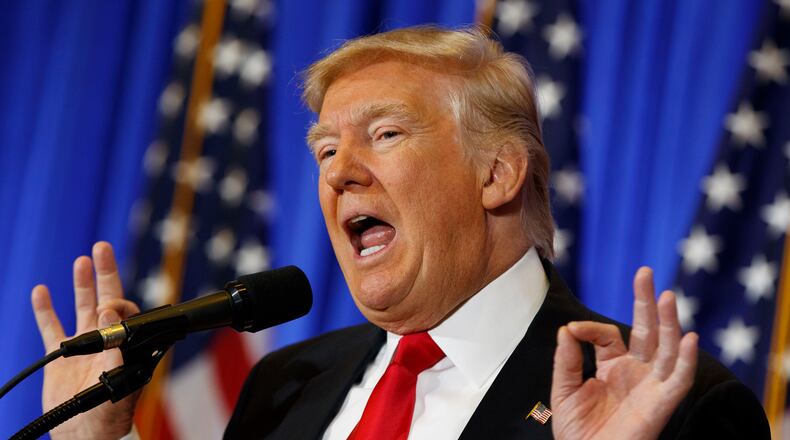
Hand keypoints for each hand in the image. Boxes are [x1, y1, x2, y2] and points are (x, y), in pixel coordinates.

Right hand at [31, 242, 140, 439]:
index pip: (124, 311)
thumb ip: (116, 349)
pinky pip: (51, 327)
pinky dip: (45, 309)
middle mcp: (107, 339)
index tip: (106, 307)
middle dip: (105, 272)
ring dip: (82, 283)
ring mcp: (84, 345)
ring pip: (81, 306)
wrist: (86, 434)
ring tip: (82, 260)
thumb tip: (109, 317)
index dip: (116, 302)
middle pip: (107, 298)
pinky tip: (41, 290)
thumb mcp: (120, 380)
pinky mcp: (60, 356)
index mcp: (125, 343)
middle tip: (102, 247)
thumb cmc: (111, 413)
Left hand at [550, 267, 697, 439]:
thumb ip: (566, 359)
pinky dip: (688, 360)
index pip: (609, 334)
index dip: (590, 328)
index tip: (572, 330)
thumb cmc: (577, 430)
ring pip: (667, 348)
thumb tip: (567, 328)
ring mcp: (651, 386)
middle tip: (645, 272)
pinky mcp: (662, 404)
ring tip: (667, 296)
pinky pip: (680, 380)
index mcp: (612, 366)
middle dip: (646, 302)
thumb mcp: (564, 389)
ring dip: (669, 323)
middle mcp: (636, 371)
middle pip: (647, 331)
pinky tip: (690, 338)